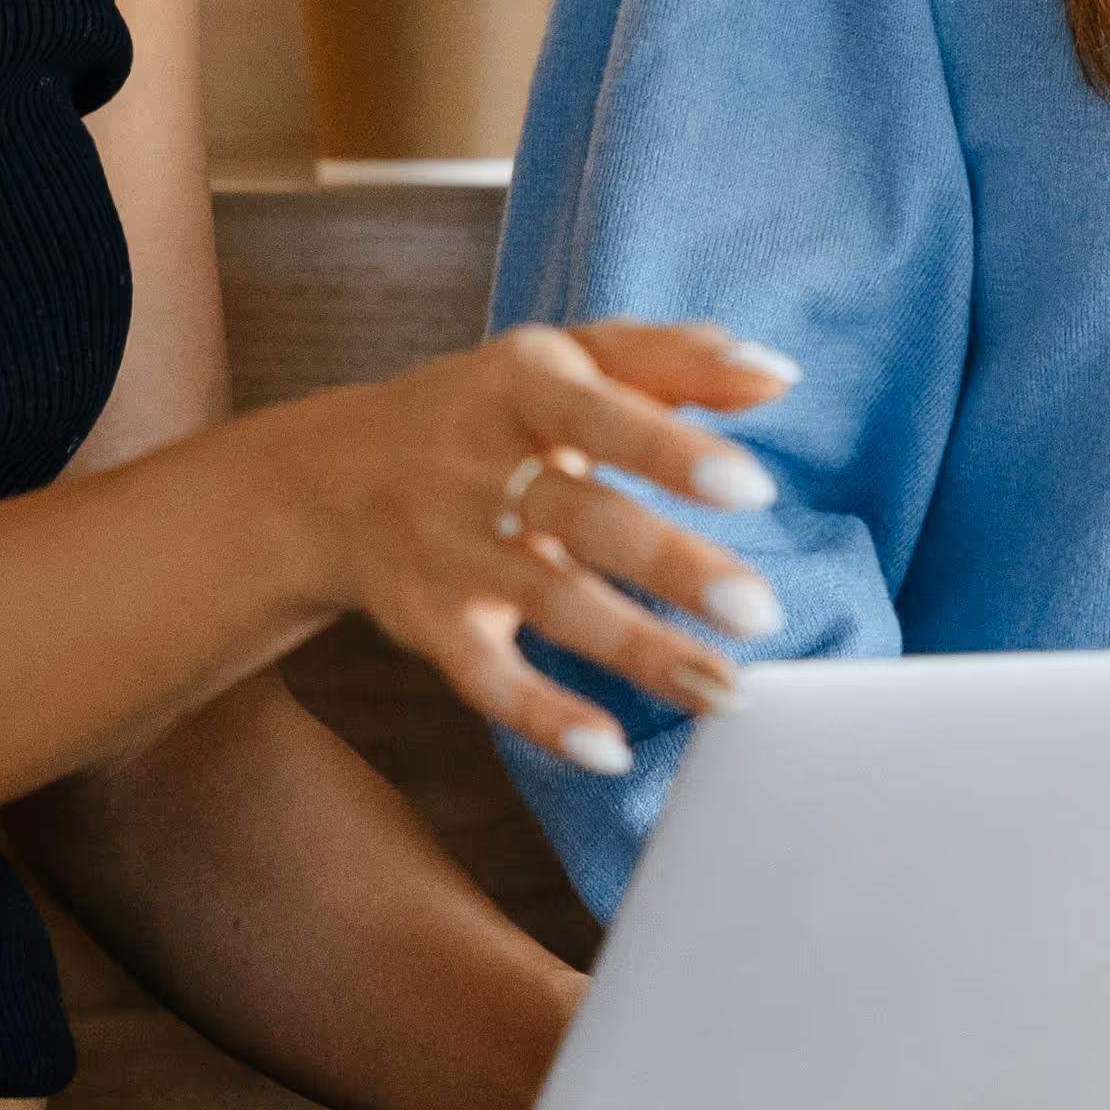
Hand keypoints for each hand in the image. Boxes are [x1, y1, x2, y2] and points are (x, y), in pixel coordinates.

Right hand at [267, 321, 794, 773]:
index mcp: (524, 385)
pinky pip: (485, 677)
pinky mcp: (430, 623)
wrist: (332, 475)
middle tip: (759, 611)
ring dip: (640, 651)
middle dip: (673, 566)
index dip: (672, 452)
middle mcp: (481, 467)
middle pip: (585, 518)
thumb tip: (777, 373)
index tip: (755, 489)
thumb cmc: (488, 409)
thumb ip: (673, 360)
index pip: (601, 414)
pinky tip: (611, 749)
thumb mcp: (566, 359)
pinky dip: (543, 717)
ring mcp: (451, 550)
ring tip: (725, 690)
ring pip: (552, 603)